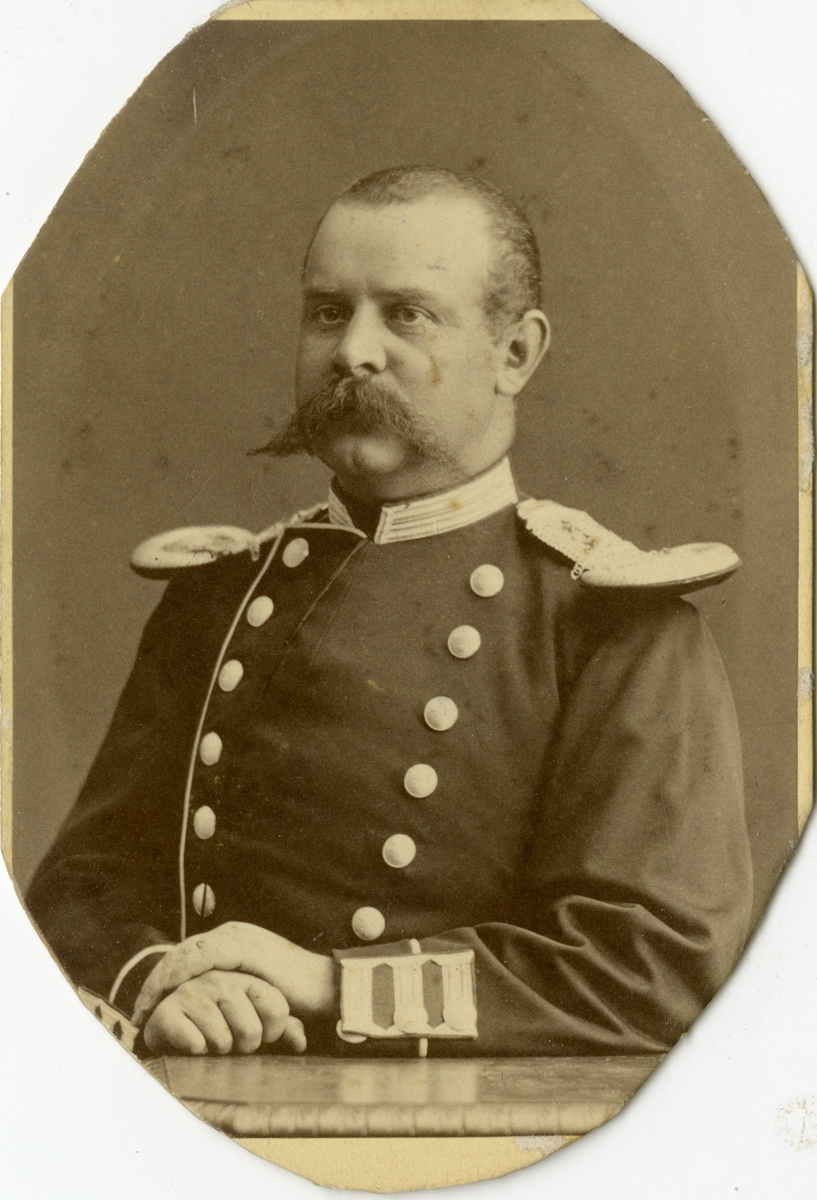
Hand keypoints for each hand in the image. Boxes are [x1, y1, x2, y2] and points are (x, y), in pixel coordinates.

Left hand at [133, 922, 337, 1027]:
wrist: (327, 985)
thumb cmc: (296, 993)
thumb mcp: (255, 989)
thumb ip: (233, 989)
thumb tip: (208, 1007)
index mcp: (232, 939)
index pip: (188, 956)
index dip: (164, 979)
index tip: (147, 1006)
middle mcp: (231, 932)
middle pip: (182, 953)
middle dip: (157, 981)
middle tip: (139, 1010)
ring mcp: (237, 937)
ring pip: (186, 953)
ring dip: (163, 980)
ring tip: (147, 1006)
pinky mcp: (244, 947)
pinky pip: (204, 958)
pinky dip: (183, 975)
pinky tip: (170, 993)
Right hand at [142, 969, 306, 1055]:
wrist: (171, 1024)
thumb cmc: (221, 1023)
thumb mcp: (255, 1021)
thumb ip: (282, 1027)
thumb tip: (301, 1043)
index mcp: (246, 978)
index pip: (277, 1008)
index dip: (272, 1032)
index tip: (262, 1034)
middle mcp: (220, 979)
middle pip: (251, 1031)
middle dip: (244, 1047)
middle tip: (231, 1039)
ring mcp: (192, 991)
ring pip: (222, 1040)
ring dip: (218, 1050)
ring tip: (210, 1039)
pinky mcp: (167, 1010)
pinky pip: (195, 1044)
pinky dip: (195, 1051)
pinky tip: (189, 1040)